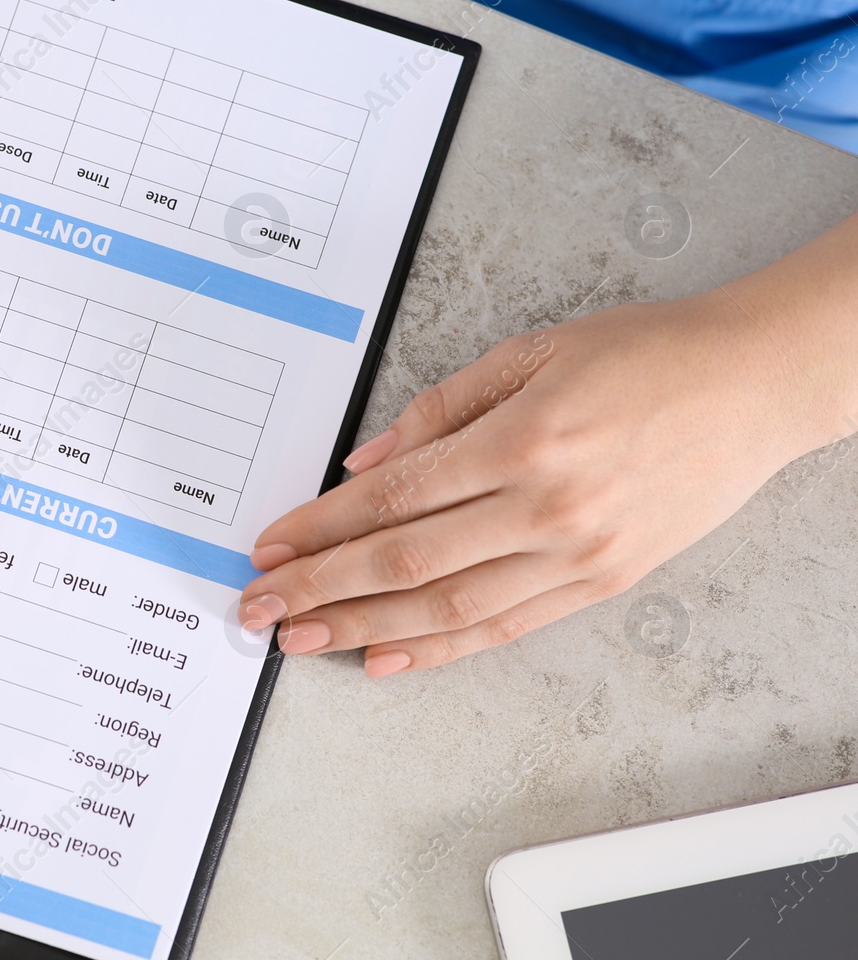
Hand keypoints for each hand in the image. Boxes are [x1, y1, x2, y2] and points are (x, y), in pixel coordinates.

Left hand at [238, 293, 820, 675]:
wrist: (754, 385)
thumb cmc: (643, 355)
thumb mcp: (530, 353)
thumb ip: (438, 411)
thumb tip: (362, 464)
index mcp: (522, 438)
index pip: (392, 498)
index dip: (320, 529)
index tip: (271, 546)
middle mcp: (547, 505)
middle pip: (405, 561)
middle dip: (320, 587)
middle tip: (257, 606)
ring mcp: (577, 553)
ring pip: (448, 607)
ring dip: (363, 627)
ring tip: (299, 638)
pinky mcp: (603, 583)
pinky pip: (506, 627)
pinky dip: (441, 648)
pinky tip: (385, 658)